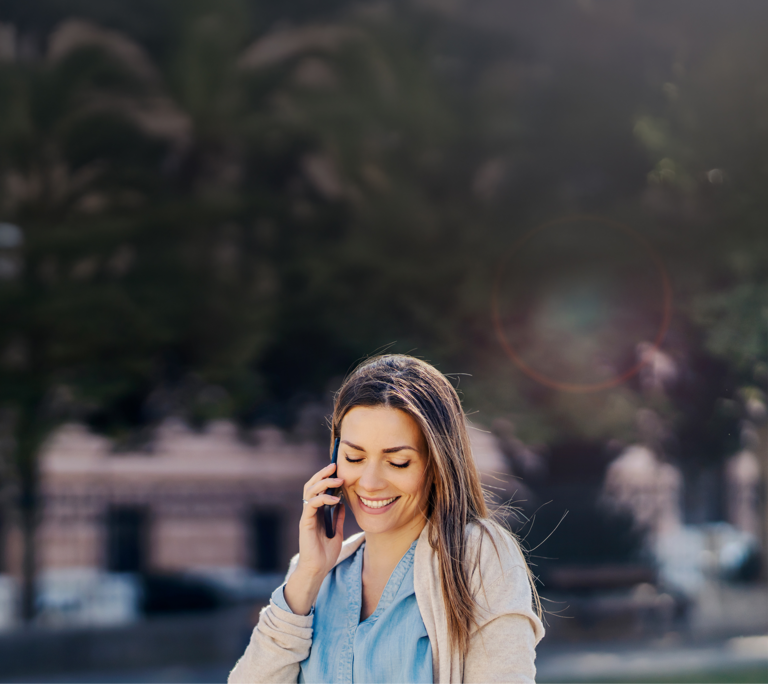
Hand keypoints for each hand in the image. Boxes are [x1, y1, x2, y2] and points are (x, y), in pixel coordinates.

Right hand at [283, 462, 345, 614]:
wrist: (317, 569)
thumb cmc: (326, 553)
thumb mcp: (337, 531)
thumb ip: (337, 517)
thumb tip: (342, 503)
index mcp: (317, 512)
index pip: (318, 488)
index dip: (326, 478)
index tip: (338, 469)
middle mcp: (310, 511)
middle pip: (311, 485)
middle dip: (322, 474)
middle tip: (334, 466)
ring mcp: (307, 516)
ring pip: (309, 491)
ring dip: (323, 483)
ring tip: (337, 480)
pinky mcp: (306, 523)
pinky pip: (311, 505)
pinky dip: (323, 499)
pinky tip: (335, 499)